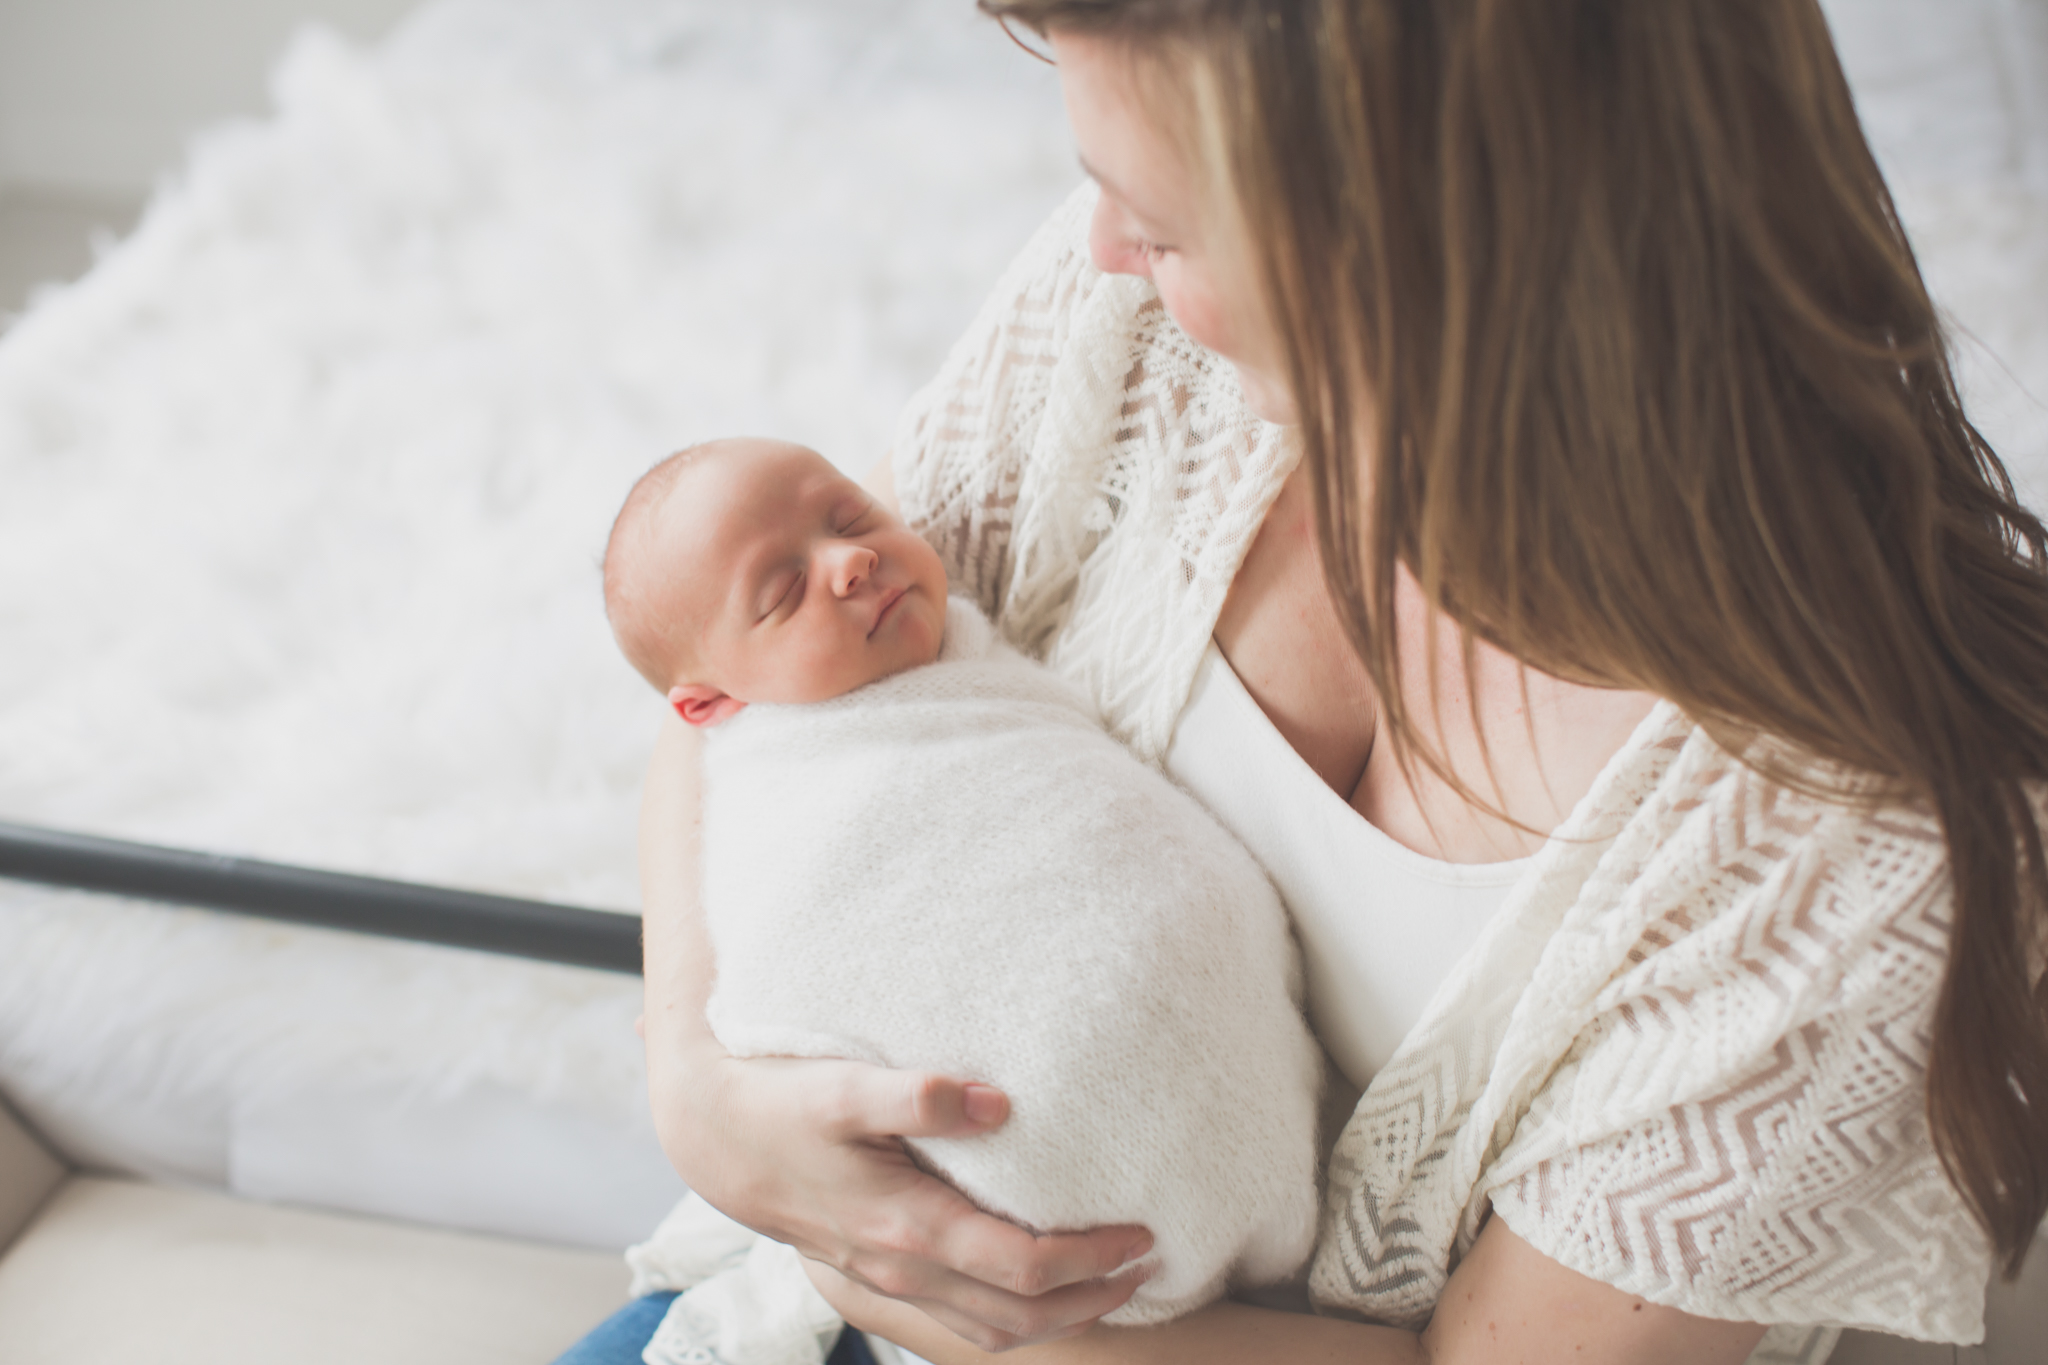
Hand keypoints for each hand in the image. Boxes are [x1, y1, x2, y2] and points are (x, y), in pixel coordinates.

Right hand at [659, 1052, 1151, 1351]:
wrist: (713, 1134)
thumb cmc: (782, 1102)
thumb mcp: (842, 1085)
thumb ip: (918, 1095)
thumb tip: (997, 1104)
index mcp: (905, 1226)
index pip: (1021, 1266)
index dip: (1089, 1259)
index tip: (1141, 1232)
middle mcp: (901, 1268)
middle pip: (1018, 1315)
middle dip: (1092, 1297)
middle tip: (1149, 1263)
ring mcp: (886, 1281)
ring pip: (988, 1331)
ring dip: (1060, 1317)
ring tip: (1113, 1284)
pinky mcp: (875, 1277)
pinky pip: (957, 1322)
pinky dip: (1011, 1320)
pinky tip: (1036, 1294)